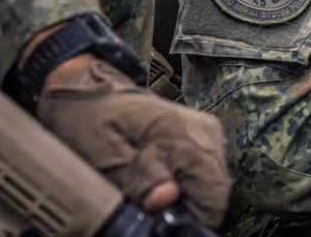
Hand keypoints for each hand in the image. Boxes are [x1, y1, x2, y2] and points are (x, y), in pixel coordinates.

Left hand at [35, 56, 231, 227]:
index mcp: (178, 135)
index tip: (162, 216)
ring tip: (157, 186)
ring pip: (215, 180)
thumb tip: (166, 199)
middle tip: (155, 203)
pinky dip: (193, 179)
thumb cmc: (93, 125)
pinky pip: (211, 167)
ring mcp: (208, 130)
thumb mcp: (104, 156)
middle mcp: (202, 131)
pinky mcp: (209, 131)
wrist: (97, 95)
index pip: (209, 194)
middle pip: (216, 189)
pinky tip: (167, 174)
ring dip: (192, 192)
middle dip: (190, 204)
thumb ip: (139, 180)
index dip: (191, 216)